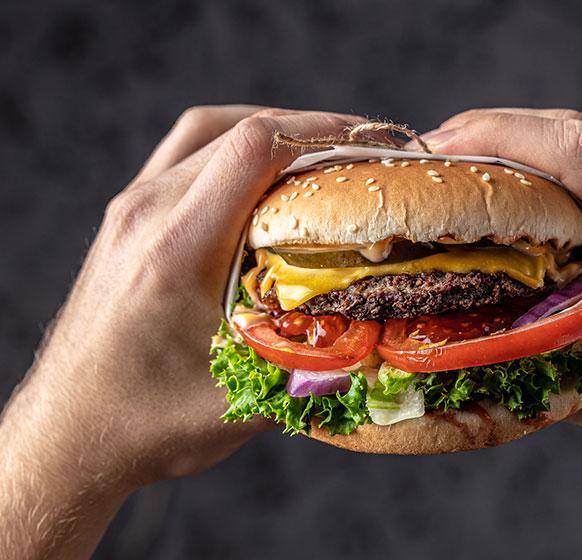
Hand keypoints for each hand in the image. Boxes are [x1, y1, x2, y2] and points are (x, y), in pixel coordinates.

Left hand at [0, 106, 362, 558]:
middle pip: (238, 131)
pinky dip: (232, 147)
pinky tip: (262, 175)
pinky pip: (185, 154)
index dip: (321, 132)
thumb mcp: (240, 404)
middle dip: (311, 129)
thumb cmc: (145, 421)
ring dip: (269, 129)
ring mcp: (131, 211)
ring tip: (320, 149)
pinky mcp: (127, 219)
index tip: (372, 141)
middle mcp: (147, 215)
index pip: (252, 150)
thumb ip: (313, 373)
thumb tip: (383, 352)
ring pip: (207, 133)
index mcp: (176, 252)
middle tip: (365, 147)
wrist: (71, 433)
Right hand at [421, 108, 581, 557]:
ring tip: (465, 169)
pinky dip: (550, 171)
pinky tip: (517, 200)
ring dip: (524, 145)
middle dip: (498, 131)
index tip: (435, 150)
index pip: (581, 151)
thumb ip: (528, 359)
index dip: (500, 135)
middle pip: (581, 132)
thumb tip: (446, 337)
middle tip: (433, 156)